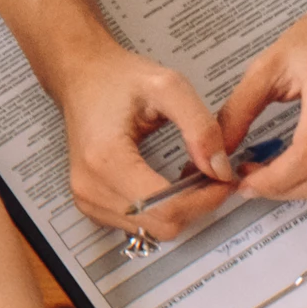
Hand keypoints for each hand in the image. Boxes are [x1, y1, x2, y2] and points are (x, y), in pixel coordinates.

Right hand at [58, 37, 237, 240]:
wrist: (81, 78)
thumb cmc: (116, 78)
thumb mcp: (168, 86)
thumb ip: (199, 126)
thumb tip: (220, 169)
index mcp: (106, 159)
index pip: (167, 206)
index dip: (204, 199)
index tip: (224, 181)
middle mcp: (92, 188)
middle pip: (162, 225)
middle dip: (195, 205)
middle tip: (212, 177)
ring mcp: (90, 202)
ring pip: (153, 230)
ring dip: (180, 209)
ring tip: (189, 177)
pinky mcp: (93, 208)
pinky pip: (140, 225)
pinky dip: (162, 210)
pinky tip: (168, 185)